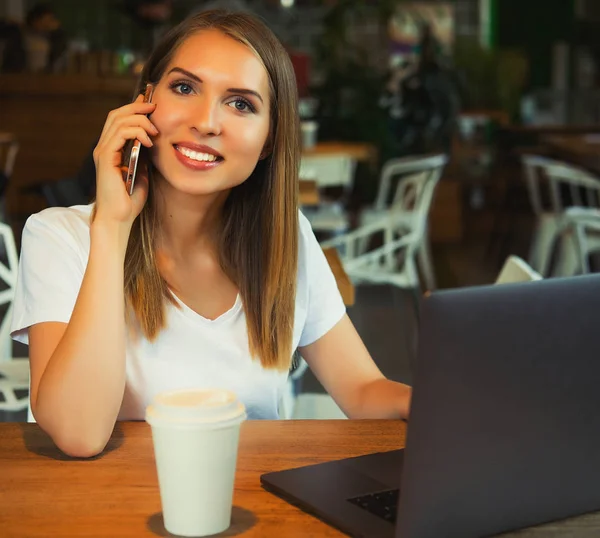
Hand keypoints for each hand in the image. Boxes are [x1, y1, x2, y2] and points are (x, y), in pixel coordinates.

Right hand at [92, 94, 158, 227]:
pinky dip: (136, 132)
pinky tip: (149, 141)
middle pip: (116, 115)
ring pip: (118, 121)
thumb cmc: (130, 200)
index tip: (150, 104)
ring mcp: (103, 152)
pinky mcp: (106, 158)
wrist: (119, 218)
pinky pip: (120, 134)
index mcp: (111, 149)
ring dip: (140, 120)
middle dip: (136, 107)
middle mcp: (104, 147)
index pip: (119, 120)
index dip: (133, 108)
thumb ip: (142, 155)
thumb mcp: (141, 172)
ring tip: (155, 130)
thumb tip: (152, 140)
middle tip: (154, 107)